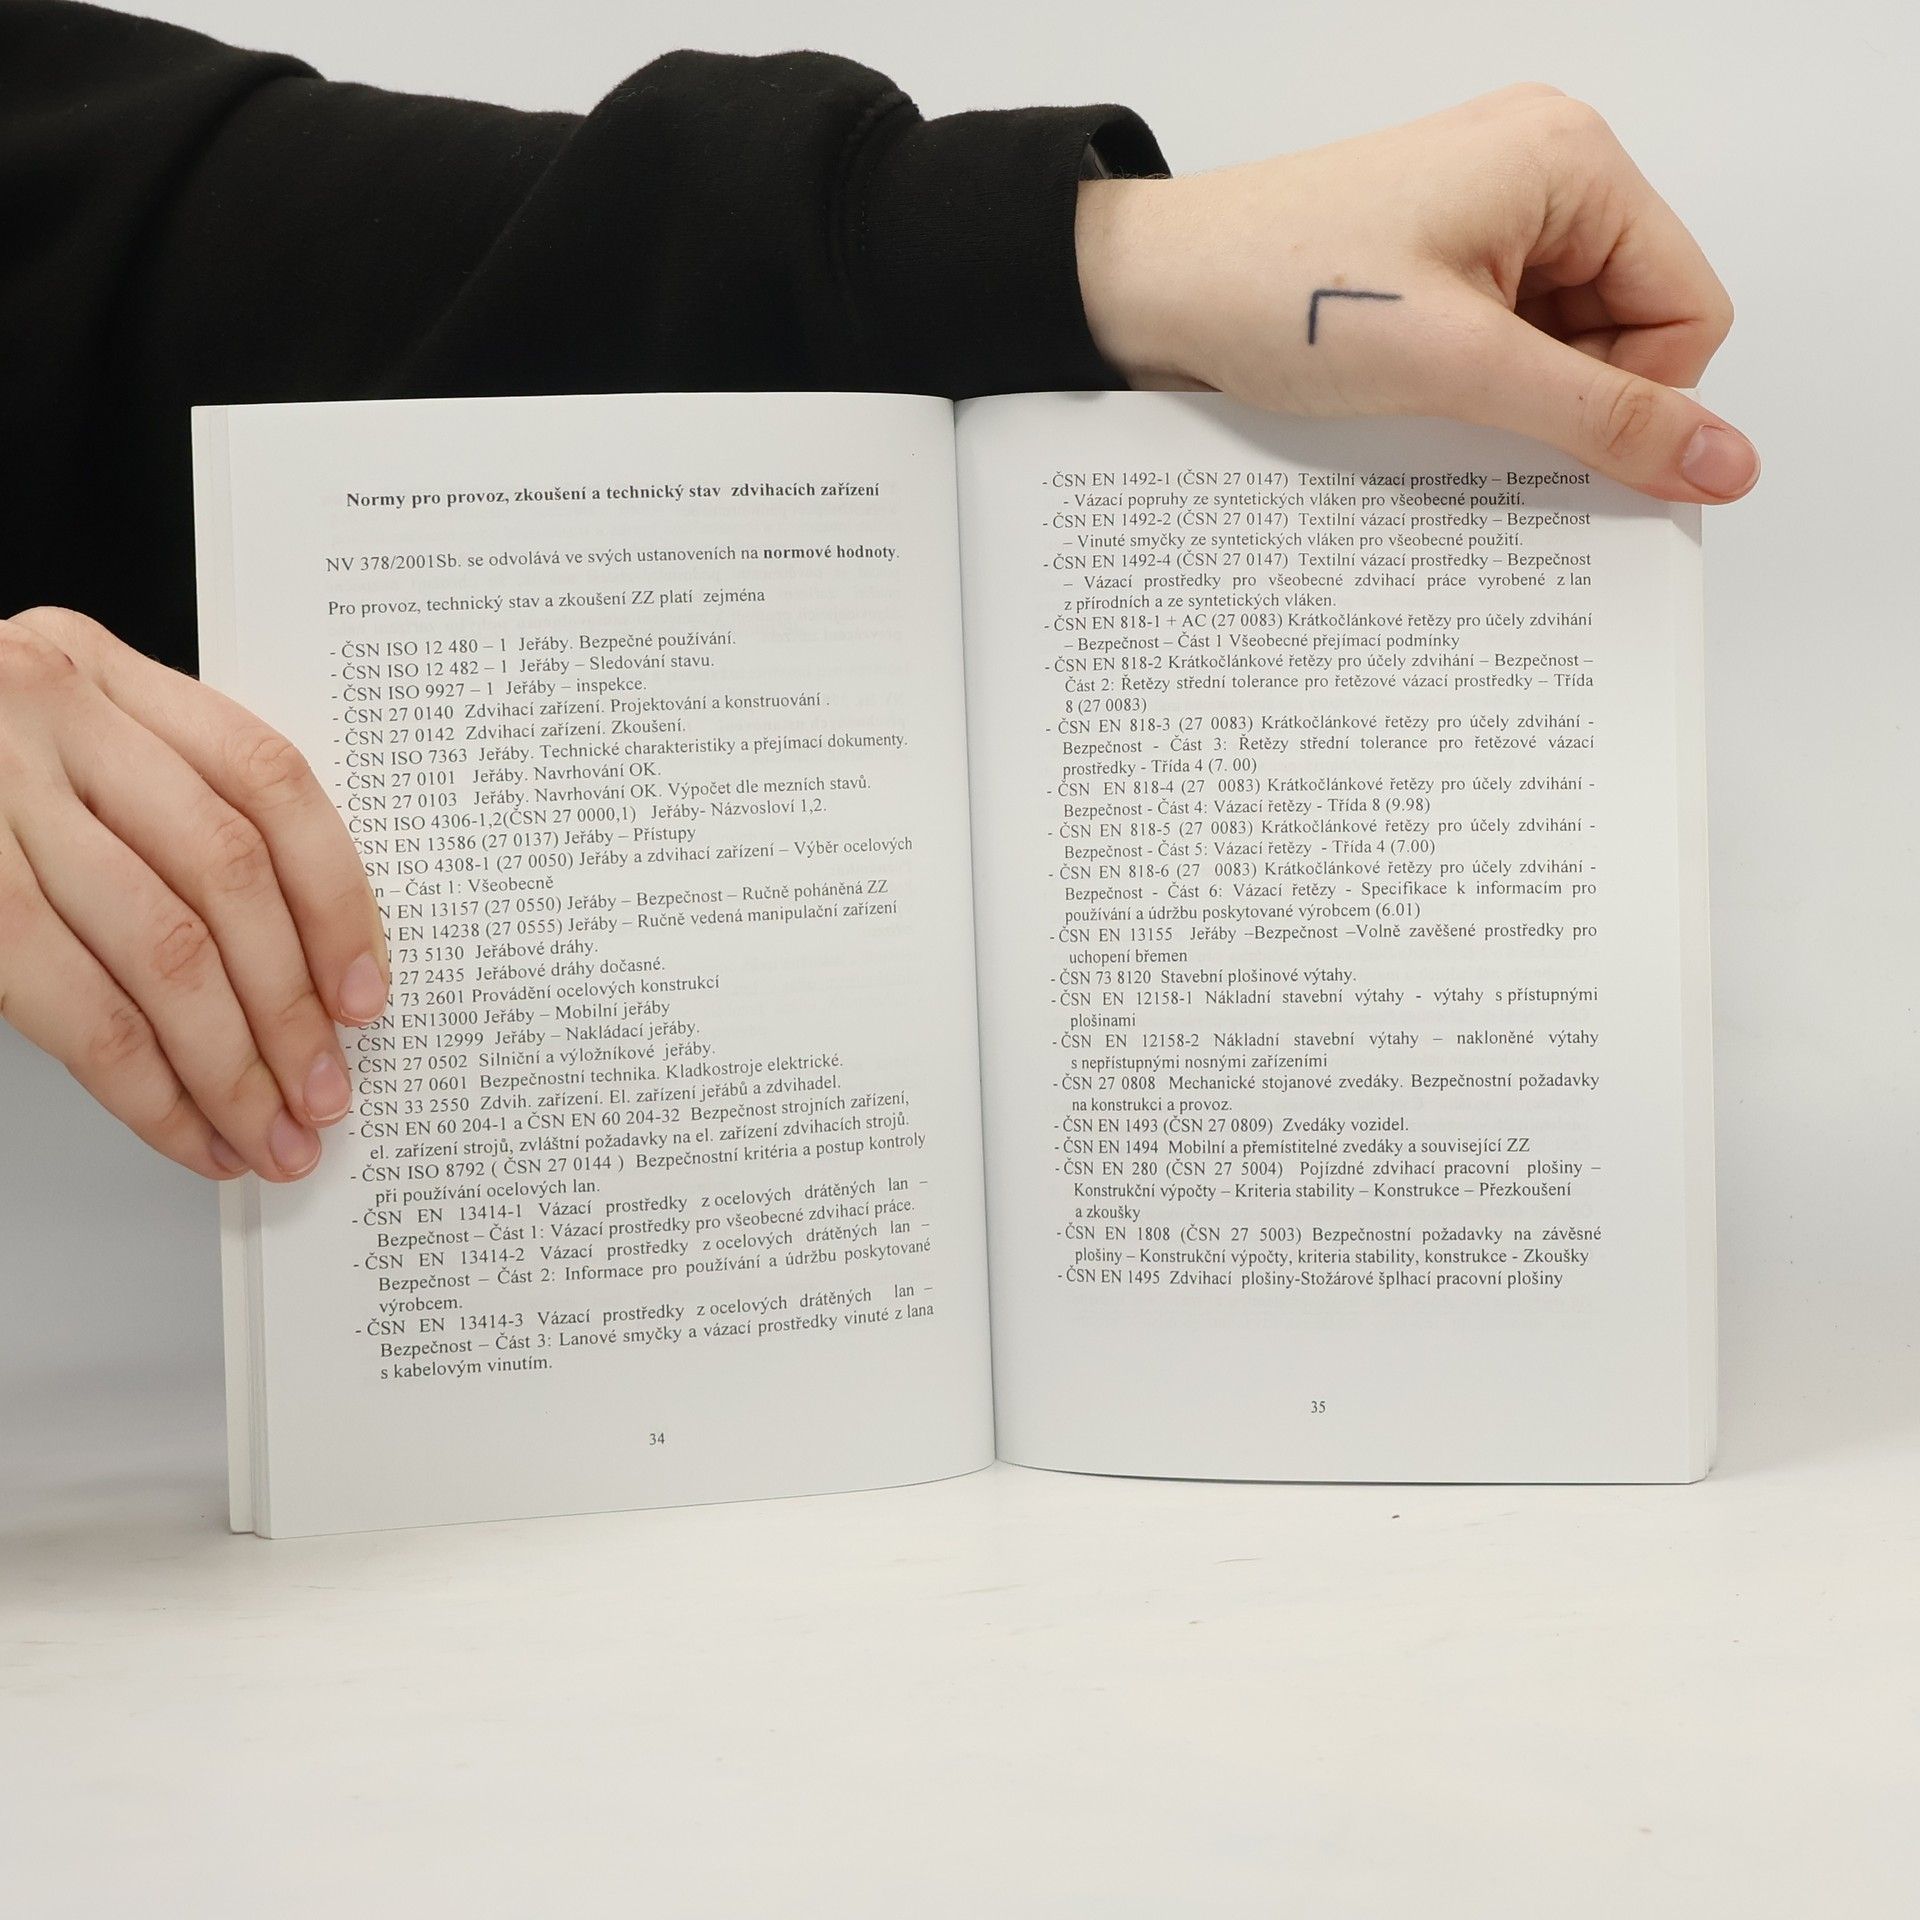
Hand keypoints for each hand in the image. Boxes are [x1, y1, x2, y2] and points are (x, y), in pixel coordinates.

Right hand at [0, 607, 386, 1180]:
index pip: (269, 782)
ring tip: (268, 1133)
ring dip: (231, 1067)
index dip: (336, 898)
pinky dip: (145, 1088)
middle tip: (324, 1091)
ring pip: (164, 950)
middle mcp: (50, 713)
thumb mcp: (62, 751)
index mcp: (104, 672)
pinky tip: (184, 1130)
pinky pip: (78, 1010)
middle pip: (228, 874)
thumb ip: (169, 814)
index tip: (365, 993)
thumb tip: (304, 973)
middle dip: (291, 1007)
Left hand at [1075, 82, 1757, 502]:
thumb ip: (1601, 418)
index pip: (1690, 309)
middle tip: (1469, 411)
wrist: (1148, 291)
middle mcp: (1543, 171)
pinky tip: (1410, 397)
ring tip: (1423, 397)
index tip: (1544, 430)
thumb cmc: (1280, 295)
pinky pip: (1504, 340)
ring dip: (1512, 395)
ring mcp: (1487, 214)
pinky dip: (1474, 385)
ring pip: (1564, 344)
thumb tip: (1726, 463)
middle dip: (1566, 394)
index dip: (1636, 394)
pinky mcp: (1439, 259)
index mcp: (1574, 161)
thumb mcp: (1460, 365)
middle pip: (1632, 327)